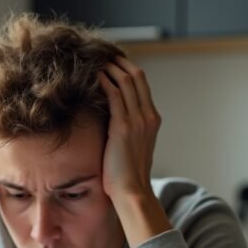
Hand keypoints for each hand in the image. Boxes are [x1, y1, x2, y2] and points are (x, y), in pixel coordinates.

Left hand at [98, 56, 160, 200]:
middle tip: (102, 54)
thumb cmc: (128, 176)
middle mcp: (148, 116)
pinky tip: (94, 75)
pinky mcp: (123, 126)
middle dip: (119, 62)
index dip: (127, 69)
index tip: (112, 62)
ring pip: (126, 80)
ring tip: (95, 60)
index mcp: (153, 119)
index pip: (142, 84)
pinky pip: (114, 94)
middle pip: (137, 76)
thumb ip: (128, 130)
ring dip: (110, 67)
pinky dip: (104, 81)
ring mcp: (138, 120)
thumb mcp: (133, 147)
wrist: (132, 192)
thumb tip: (111, 120)